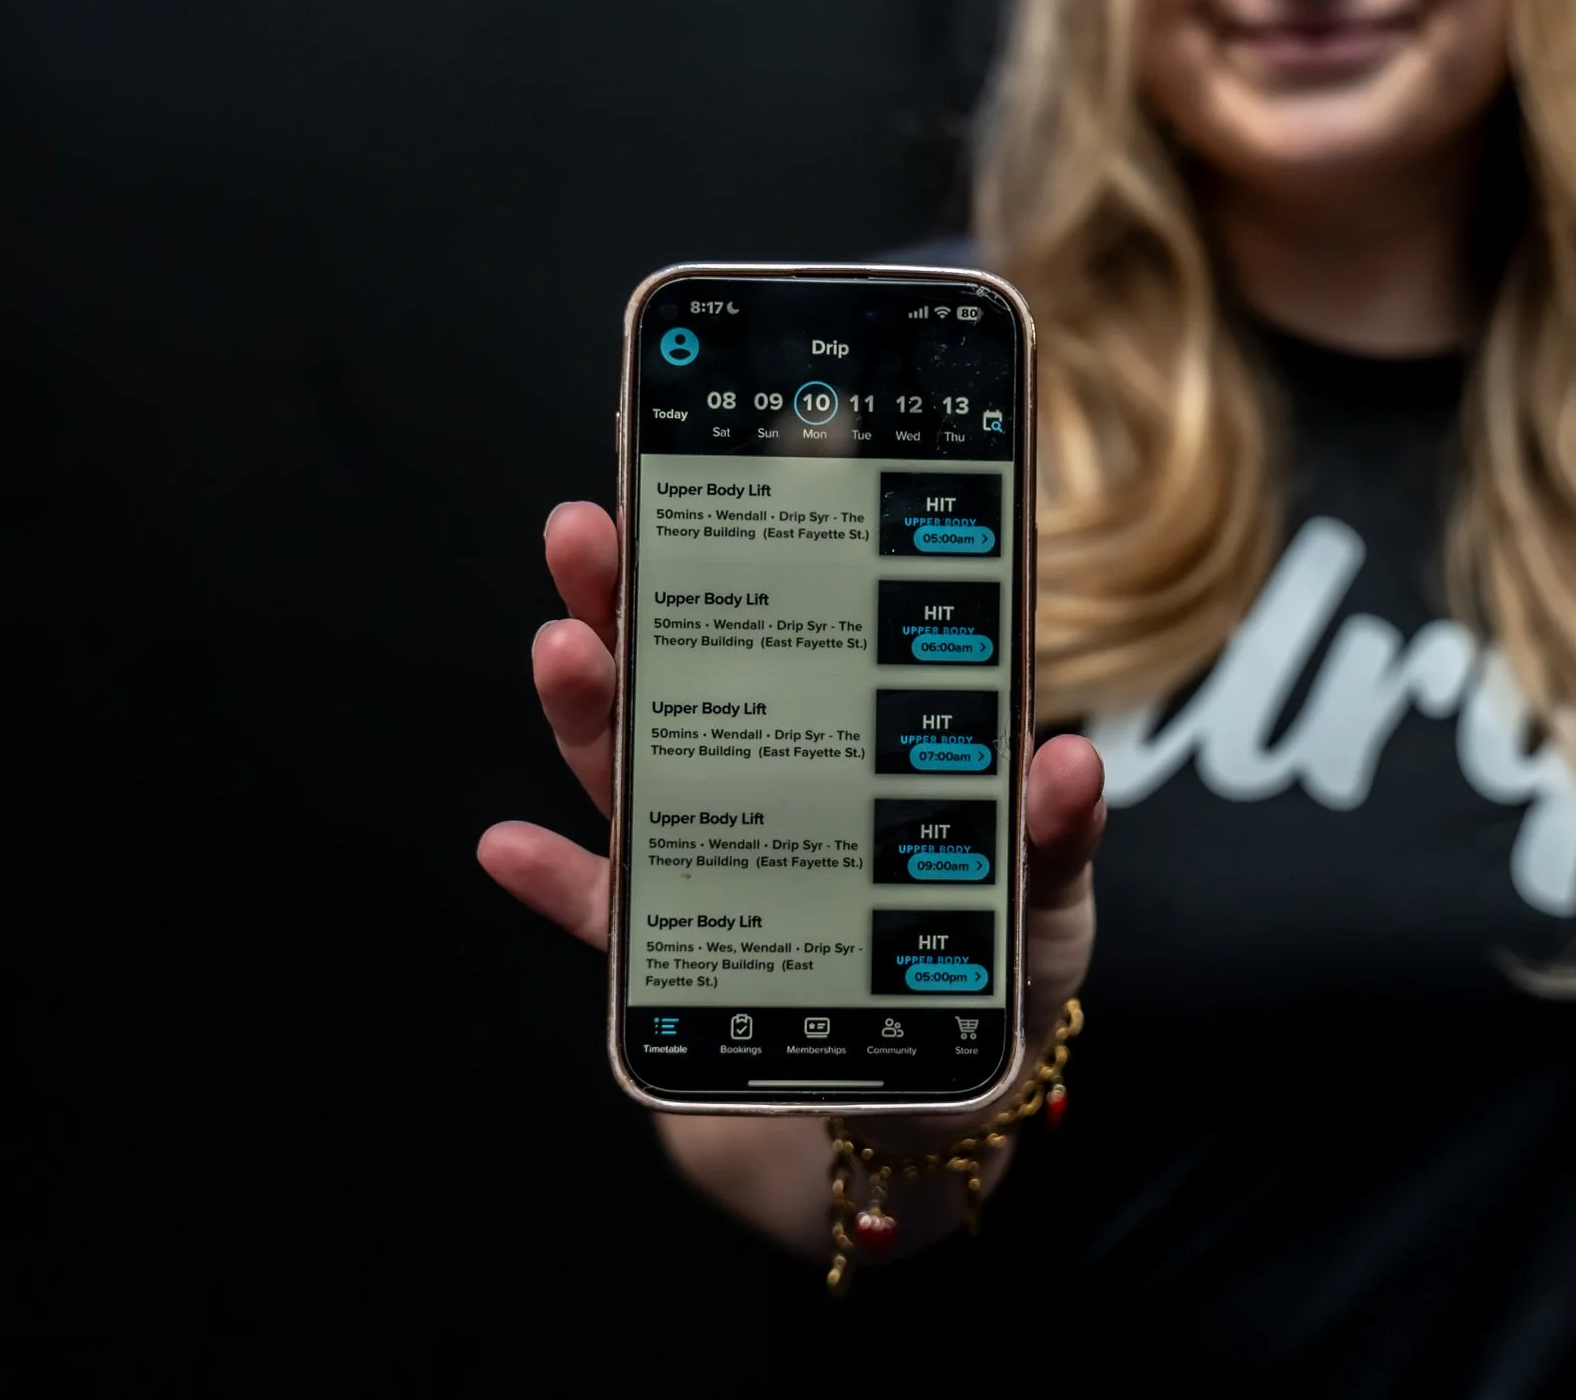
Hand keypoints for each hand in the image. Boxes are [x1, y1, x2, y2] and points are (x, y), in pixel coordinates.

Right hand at [479, 501, 1103, 1122]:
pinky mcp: (682, 955)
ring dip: (589, 709)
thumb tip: (1068, 764)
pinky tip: (507, 847)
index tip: (696, 470)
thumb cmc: (999, 969)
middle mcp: (768, 777)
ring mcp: (714, 857)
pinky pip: (610, 917)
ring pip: (633, 770)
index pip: (790, 623)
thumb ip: (1056, 836)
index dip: (738, 543)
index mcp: (850, 736)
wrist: (940, 1105)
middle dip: (627, 597)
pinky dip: (557, 884)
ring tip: (560, 650)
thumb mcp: (1047, 900)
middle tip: (588, 530)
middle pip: (685, 672)